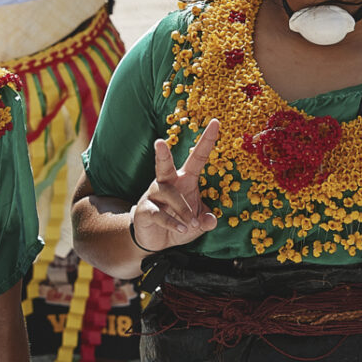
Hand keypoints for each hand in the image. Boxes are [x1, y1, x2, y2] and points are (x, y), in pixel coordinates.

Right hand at [131, 119, 220, 254]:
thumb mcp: (198, 223)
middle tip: (159, 142)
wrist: (155, 239)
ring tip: (192, 224)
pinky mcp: (145, 209)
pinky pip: (158, 213)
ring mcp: (154, 195)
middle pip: (164, 165)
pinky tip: (182, 229)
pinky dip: (172, 222)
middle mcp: (168, 182)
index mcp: (184, 179)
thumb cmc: (180, 222)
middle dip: (162, 154)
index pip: (197, 157)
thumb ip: (206, 220)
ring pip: (168, 195)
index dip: (207, 140)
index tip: (216, 122)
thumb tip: (211, 221)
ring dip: (183, 210)